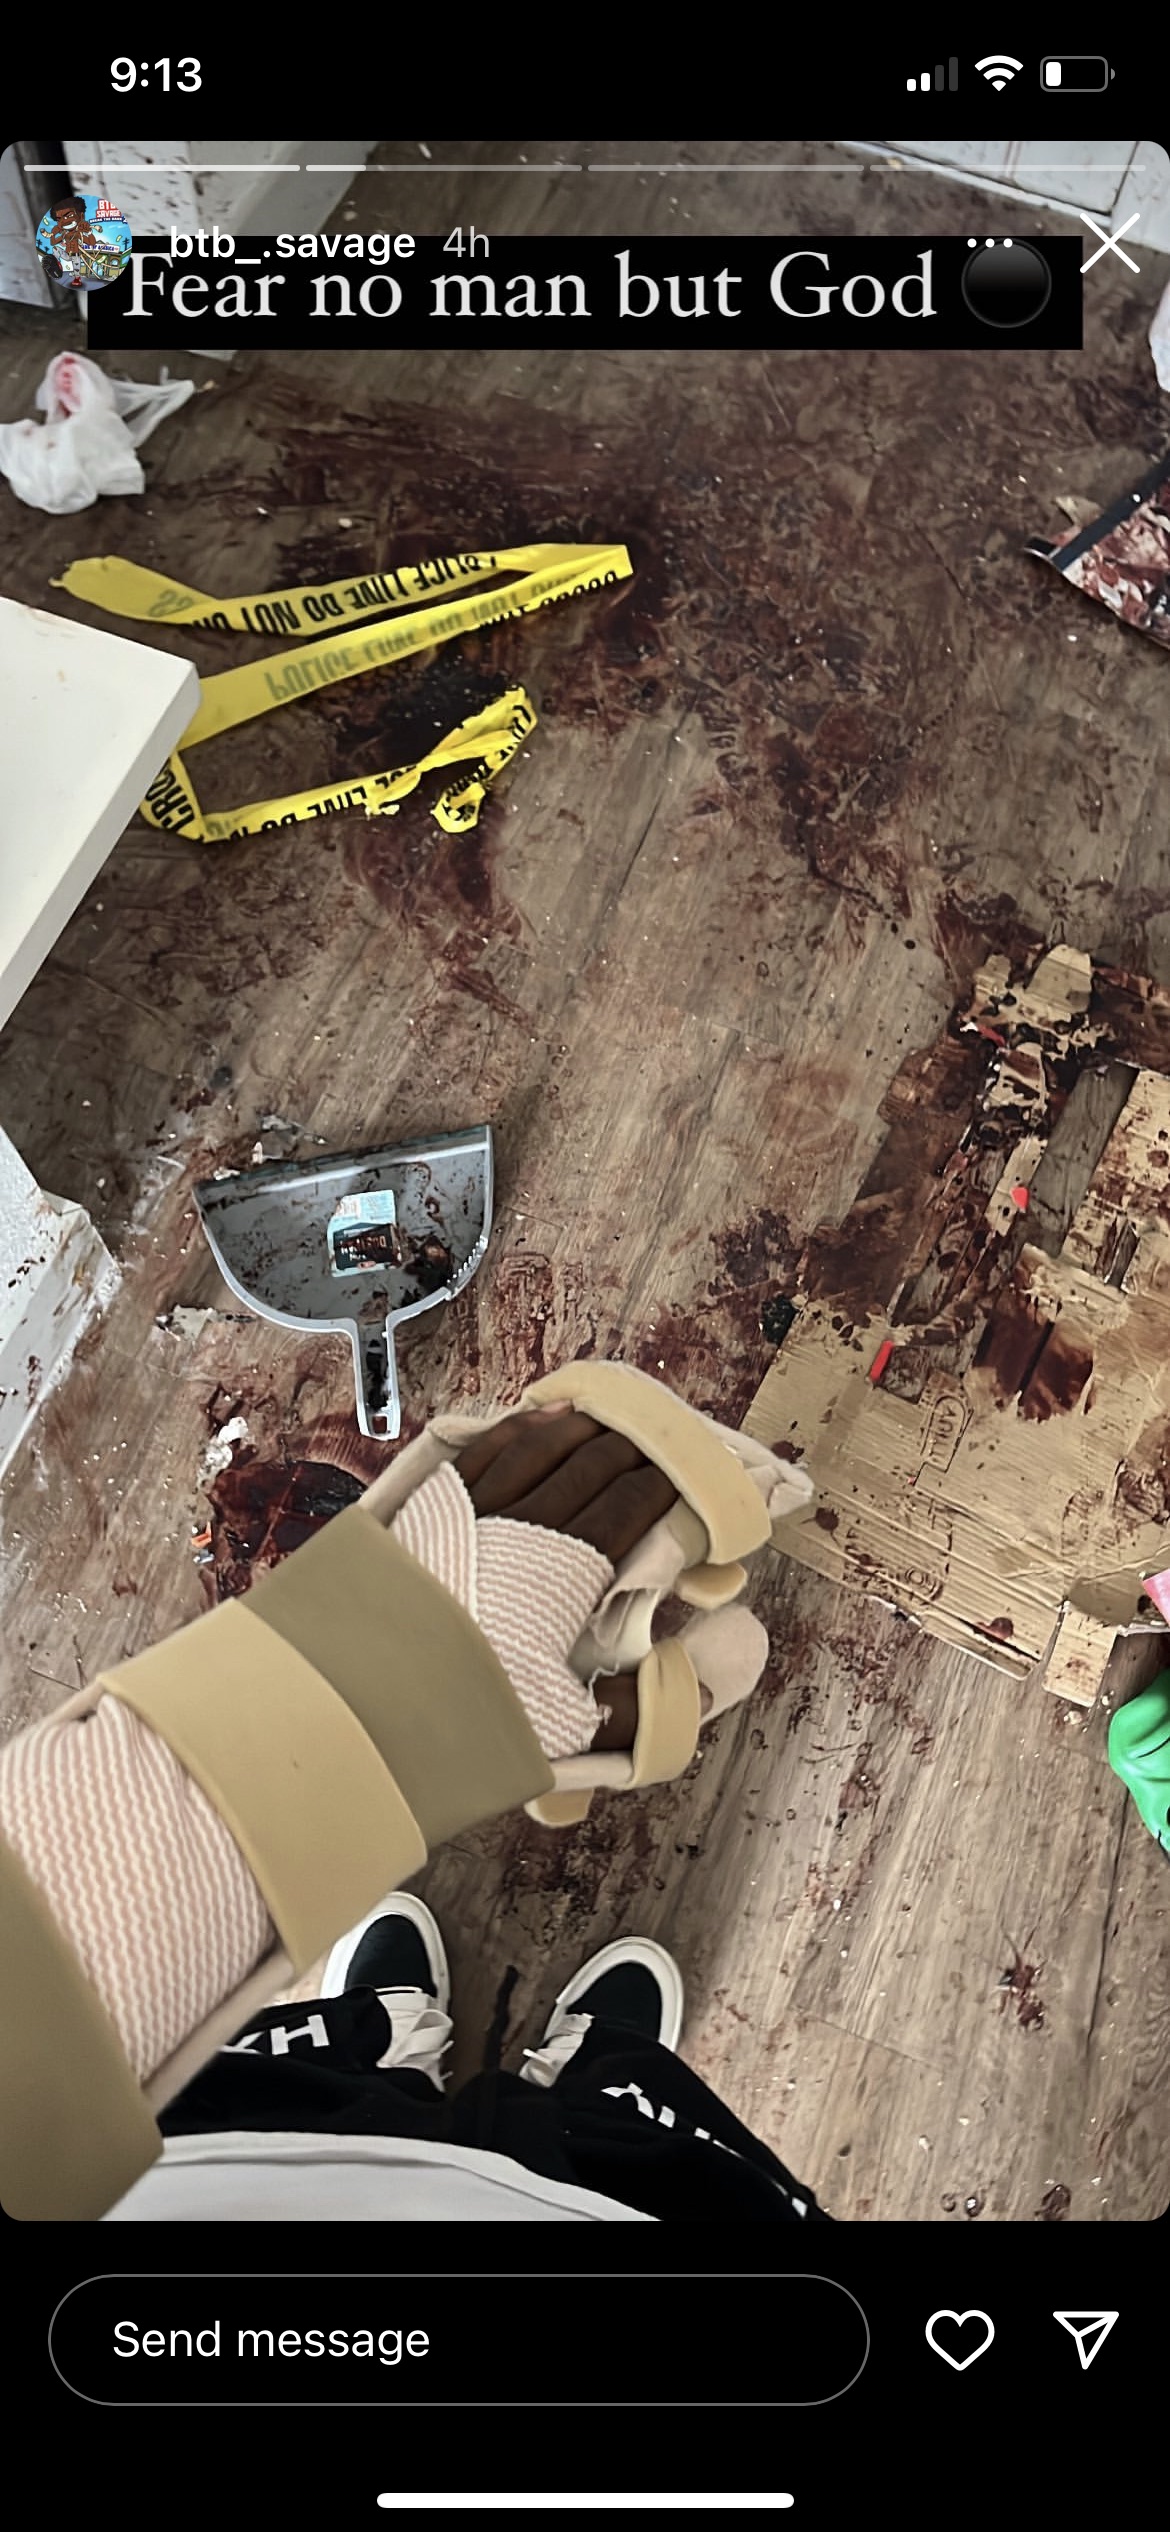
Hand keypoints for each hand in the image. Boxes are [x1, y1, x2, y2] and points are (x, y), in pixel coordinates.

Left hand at [455, 1406, 678, 1749]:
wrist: (366, 1697)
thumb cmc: (467, 1713)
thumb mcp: (563, 1729)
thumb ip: (635, 1711)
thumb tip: (699, 1690)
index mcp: (567, 1572)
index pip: (630, 1505)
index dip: (664, 1484)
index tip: (686, 1478)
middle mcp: (525, 1526)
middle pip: (591, 1466)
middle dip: (632, 1448)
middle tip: (657, 1443)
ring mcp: (476, 1509)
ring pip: (540, 1448)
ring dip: (581, 1429)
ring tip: (608, 1419)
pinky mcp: (433, 1507)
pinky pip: (488, 1450)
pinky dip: (522, 1428)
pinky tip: (540, 1417)